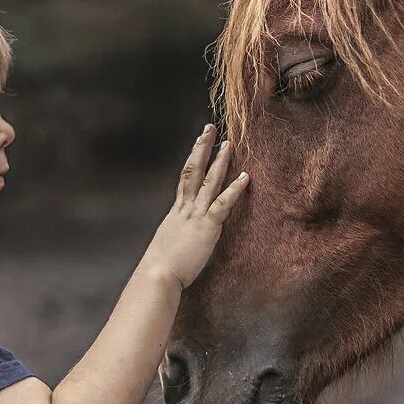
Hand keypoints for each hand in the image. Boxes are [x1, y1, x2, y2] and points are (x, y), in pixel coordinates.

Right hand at [141, 124, 249, 288]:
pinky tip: (245, 177)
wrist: (157, 275)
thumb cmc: (161, 267)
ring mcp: (196, 216)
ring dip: (220, 161)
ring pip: (209, 181)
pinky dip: (234, 189)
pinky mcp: (207, 227)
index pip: (185, 179)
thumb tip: (180, 238)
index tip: (198, 143)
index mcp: (177, 212)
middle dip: (203, 148)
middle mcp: (185, 209)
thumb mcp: (168, 244)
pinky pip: (222, 204)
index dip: (192, 159)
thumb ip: (177, 236)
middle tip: (210, 128)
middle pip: (193, 170)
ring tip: (229, 143)